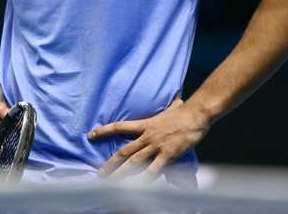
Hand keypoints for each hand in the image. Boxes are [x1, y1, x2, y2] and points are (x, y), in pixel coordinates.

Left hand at [87, 96, 209, 180]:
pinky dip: (146, 179)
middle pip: (123, 151)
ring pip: (134, 162)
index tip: (91, 135)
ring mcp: (156, 146)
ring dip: (121, 173)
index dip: (104, 131)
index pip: (119, 126)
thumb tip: (175, 100)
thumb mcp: (169, 107)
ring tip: (112, 183)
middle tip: (100, 174)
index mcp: (145, 124)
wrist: (196, 114)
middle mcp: (147, 136)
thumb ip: (166, 108)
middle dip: (110, 164)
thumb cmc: (184, 110)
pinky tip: (139, 187)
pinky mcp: (167, 154)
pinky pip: (154, 169)